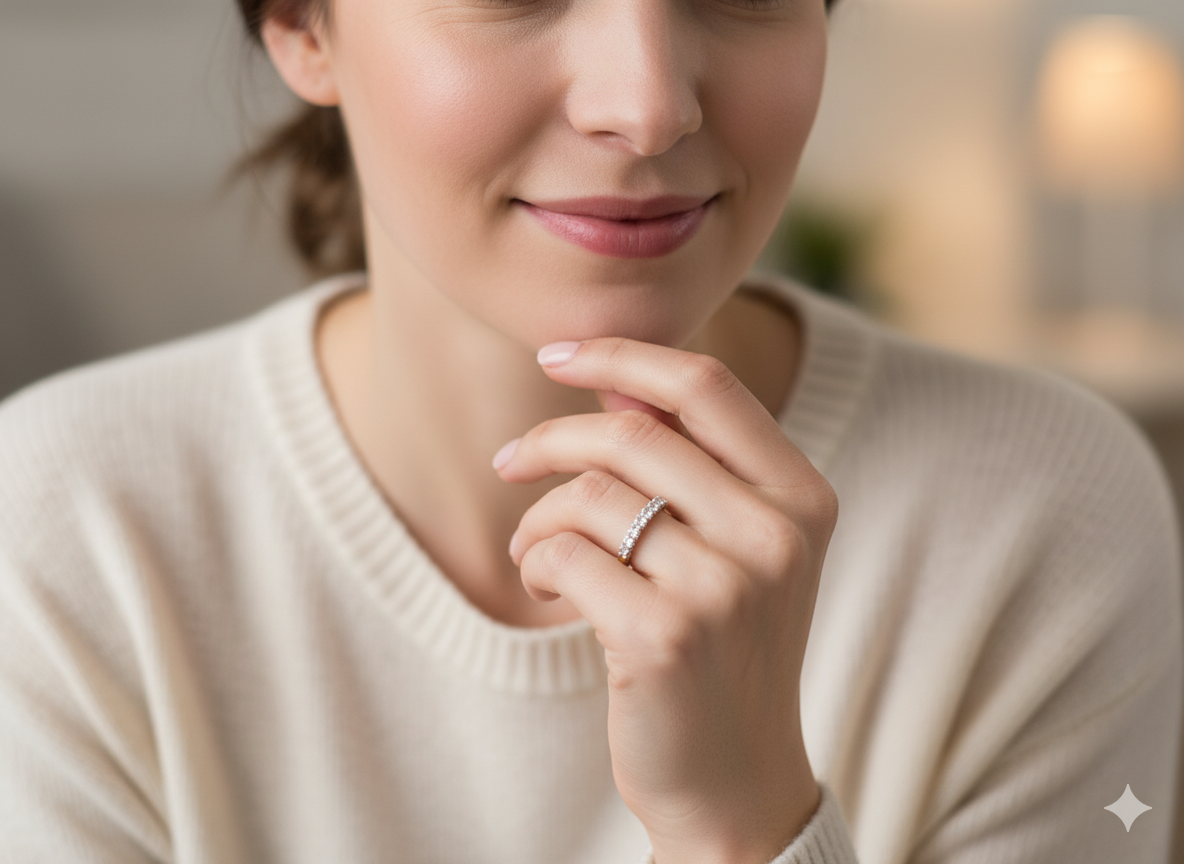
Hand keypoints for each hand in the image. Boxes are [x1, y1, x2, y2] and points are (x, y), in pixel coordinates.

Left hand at [494, 337, 834, 863]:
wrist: (737, 781)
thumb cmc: (724, 649)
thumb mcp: (735, 548)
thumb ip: (688, 462)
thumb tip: (605, 375)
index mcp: (804, 497)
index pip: (705, 385)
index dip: (621, 354)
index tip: (555, 355)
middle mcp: (776, 535)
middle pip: (630, 434)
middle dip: (549, 440)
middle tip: (509, 462)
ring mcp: (725, 588)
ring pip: (589, 495)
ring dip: (537, 516)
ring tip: (533, 552)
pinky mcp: (665, 637)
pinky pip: (564, 553)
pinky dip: (536, 561)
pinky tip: (548, 588)